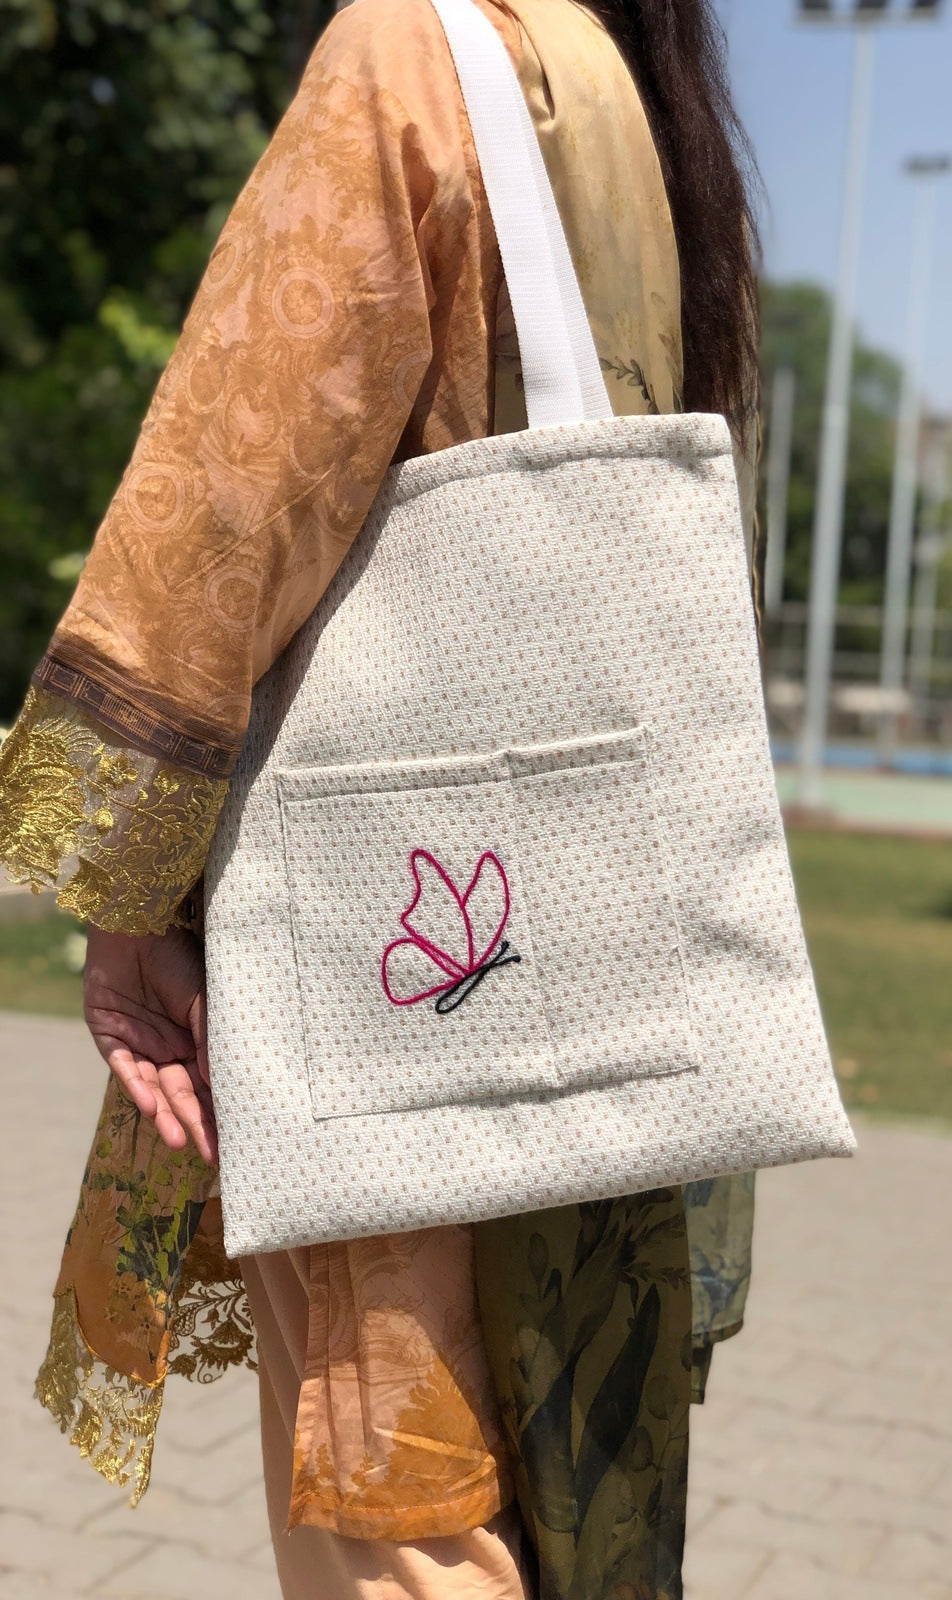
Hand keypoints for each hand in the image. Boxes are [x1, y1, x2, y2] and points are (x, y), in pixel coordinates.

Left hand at [83, 925, 217, 1165]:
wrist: (138, 924)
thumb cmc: (178, 957)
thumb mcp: (207, 1000)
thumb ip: (212, 1040)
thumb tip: (224, 1083)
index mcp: (194, 1041)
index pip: (209, 1084)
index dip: (222, 1111)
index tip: (239, 1139)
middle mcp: (167, 1048)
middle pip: (182, 1094)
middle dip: (197, 1125)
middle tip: (212, 1156)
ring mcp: (138, 1045)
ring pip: (154, 1090)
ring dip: (166, 1117)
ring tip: (181, 1143)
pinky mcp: (109, 1037)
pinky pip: (123, 1069)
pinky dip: (137, 1088)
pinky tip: (151, 1107)